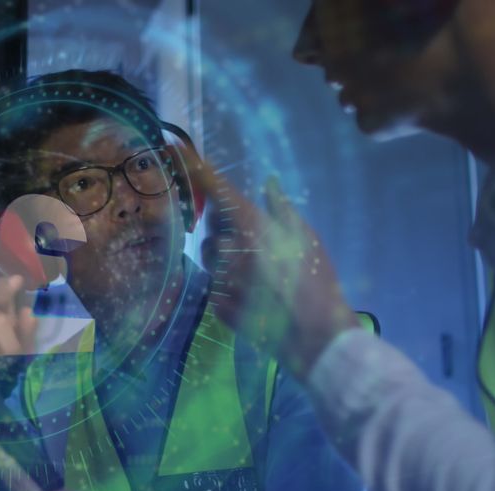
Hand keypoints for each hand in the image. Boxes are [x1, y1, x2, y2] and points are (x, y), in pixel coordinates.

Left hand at [181, 151, 357, 378]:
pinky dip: (230, 286)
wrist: (316, 336)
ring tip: (260, 273)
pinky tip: (255, 295)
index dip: (195, 168)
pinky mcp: (218, 305)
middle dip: (225, 231)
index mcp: (252, 227)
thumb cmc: (318, 282)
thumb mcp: (307, 238)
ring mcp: (222, 279)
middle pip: (211, 229)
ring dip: (226, 259)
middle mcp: (230, 250)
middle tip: (255, 243)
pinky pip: (217, 286)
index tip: (176, 149)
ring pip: (211, 259)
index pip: (217, 190)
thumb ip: (282, 209)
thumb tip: (269, 183)